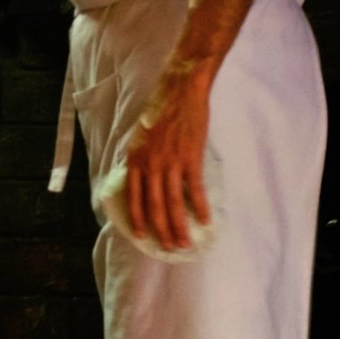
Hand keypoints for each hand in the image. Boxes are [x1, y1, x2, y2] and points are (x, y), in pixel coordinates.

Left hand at [124, 58, 214, 251]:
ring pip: (174, 203)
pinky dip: (201, 207)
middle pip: (155, 206)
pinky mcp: (191, 158)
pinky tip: (206, 221)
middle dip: (162, 230)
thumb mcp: (141, 136)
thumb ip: (141, 158)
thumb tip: (143, 179)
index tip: (142, 236)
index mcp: (135, 159)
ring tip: (186, 243)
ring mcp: (170, 163)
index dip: (138, 218)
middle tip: (170, 248)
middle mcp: (150, 164)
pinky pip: (195, 190)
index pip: (133, 197)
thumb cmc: (160, 110)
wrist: (180, 90)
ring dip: (180, 226)